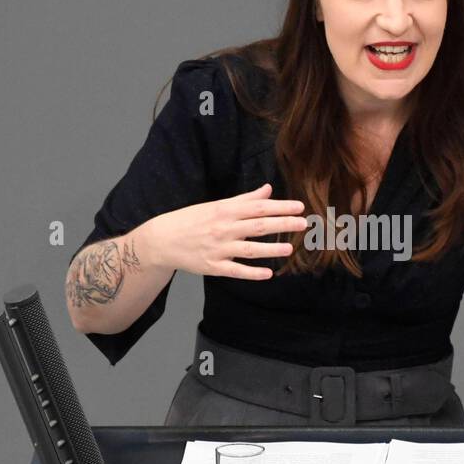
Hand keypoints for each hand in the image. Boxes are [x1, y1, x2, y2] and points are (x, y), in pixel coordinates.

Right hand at [141, 183, 307, 279]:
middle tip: (302, 223)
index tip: (299, 206)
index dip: (280, 207)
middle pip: (258, 226)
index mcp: (224, 211)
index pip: (257, 207)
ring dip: (271, 249)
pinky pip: (236, 271)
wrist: (161, 240)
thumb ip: (243, 200)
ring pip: (249, 250)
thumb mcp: (215, 205)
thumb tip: (267, 190)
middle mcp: (223, 229)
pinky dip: (252, 273)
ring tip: (289, 248)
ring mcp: (218, 249)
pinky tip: (268, 273)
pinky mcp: (213, 267)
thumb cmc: (190, 220)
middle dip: (282, 224)